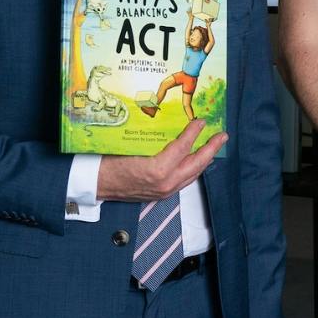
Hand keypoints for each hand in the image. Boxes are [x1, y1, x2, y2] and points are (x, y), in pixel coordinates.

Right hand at [97, 120, 225, 201]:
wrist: (95, 184)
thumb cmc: (108, 162)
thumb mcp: (131, 146)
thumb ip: (155, 140)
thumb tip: (173, 126)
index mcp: (157, 170)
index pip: (182, 148)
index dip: (193, 133)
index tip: (201, 121)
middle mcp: (165, 183)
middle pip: (196, 164)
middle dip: (211, 149)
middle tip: (222, 136)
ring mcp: (165, 191)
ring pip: (193, 174)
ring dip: (204, 159)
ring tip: (213, 146)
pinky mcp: (162, 195)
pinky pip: (185, 181)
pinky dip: (193, 169)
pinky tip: (196, 160)